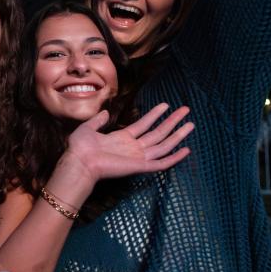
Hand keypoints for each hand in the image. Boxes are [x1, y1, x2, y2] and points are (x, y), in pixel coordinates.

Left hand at [64, 103, 193, 186]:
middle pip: (158, 133)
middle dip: (172, 121)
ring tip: (190, 124)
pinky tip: (186, 150)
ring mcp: (138, 157)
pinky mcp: (140, 166)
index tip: (166, 105)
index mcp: (122, 139)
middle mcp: (133, 148)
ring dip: (177, 135)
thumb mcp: (88, 128)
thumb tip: (106, 112)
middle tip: (186, 110)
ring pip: (163, 145)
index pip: (144, 125)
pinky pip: (161, 163)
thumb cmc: (80, 148)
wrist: (79, 162)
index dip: (154, 115)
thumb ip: (98, 120)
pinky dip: (174, 158)